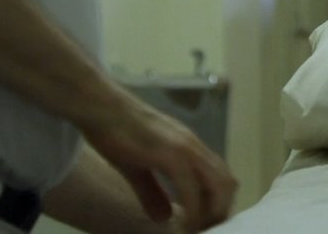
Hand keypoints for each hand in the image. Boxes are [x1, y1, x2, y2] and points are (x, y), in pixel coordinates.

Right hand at [84, 98, 237, 230]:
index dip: (219, 204)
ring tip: (194, 229)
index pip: (221, 177)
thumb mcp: (136, 168)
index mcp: (190, 148)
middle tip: (203, 230)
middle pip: (227, 183)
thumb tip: (164, 218)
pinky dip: (192, 211)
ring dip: (210, 213)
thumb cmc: (116, 132)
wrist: (100, 107)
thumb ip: (152, 193)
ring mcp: (185, 148)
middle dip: (220, 212)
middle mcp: (194, 147)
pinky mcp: (170, 152)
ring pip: (218, 185)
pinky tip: (182, 223)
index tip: (207, 223)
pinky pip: (191, 188)